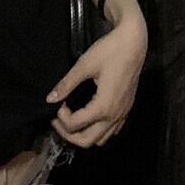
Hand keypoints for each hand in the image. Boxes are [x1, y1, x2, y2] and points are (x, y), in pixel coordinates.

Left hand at [46, 15, 147, 147]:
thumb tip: (50, 98)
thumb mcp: (84, 65)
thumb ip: (66, 84)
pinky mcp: (127, 109)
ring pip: (101, 140)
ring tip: (71, 120)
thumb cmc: (110, 51)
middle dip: (68, 134)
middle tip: (57, 120)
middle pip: (87, 141)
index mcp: (103, 107)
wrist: (133, 43)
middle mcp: (114, 115)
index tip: (57, 104)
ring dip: (83, 135)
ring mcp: (123, 114)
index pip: (75, 125)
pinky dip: (97, 130)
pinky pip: (112, 131)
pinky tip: (88, 116)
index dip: (60, 117)